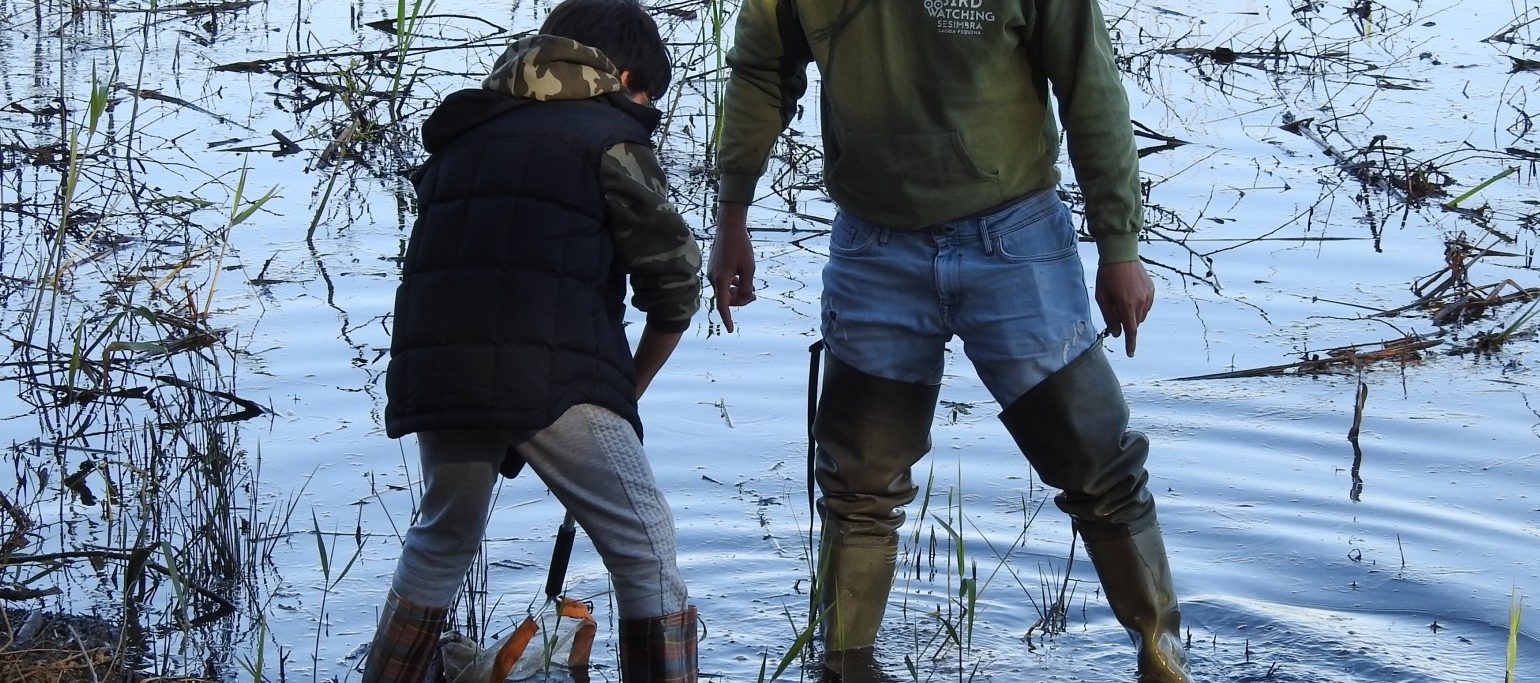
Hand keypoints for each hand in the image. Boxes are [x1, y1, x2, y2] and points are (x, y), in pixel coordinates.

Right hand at [707, 202, 757, 331]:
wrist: (729, 227)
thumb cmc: (740, 246)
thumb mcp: (749, 268)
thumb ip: (747, 286)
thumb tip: (745, 298)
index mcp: (721, 280)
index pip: (723, 305)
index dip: (727, 318)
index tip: (730, 330)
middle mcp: (714, 278)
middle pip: (726, 299)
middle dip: (741, 300)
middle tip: (756, 294)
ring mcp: (713, 273)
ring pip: (726, 291)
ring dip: (738, 291)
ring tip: (752, 285)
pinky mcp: (714, 268)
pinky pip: (724, 282)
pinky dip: (734, 284)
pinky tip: (743, 279)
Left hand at [1094, 260, 1154, 356]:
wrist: (1121, 255)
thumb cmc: (1107, 276)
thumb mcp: (1102, 297)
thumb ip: (1109, 317)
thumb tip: (1116, 333)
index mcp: (1126, 305)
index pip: (1131, 330)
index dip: (1130, 344)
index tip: (1130, 353)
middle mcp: (1140, 302)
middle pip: (1135, 323)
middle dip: (1126, 323)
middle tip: (1115, 310)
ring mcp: (1148, 296)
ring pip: (1141, 315)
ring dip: (1132, 314)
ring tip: (1122, 298)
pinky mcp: (1151, 290)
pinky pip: (1146, 305)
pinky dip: (1139, 305)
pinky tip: (1130, 293)